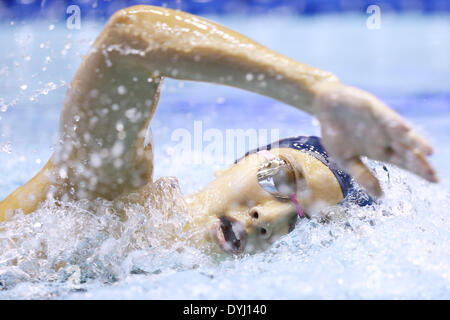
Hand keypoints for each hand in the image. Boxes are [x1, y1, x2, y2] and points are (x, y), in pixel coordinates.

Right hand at [312, 82, 437, 196]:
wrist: (324, 107)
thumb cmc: (335, 133)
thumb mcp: (345, 159)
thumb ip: (362, 175)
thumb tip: (379, 196)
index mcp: (379, 150)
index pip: (403, 162)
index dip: (418, 170)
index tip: (434, 181)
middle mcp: (385, 137)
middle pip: (407, 151)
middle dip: (419, 163)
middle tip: (433, 175)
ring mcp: (381, 123)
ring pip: (402, 134)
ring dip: (415, 142)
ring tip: (428, 152)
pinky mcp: (374, 108)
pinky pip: (387, 117)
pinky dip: (395, 124)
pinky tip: (404, 131)